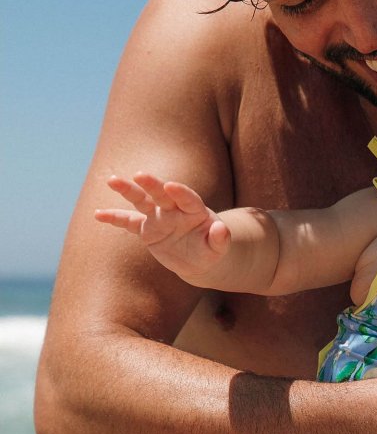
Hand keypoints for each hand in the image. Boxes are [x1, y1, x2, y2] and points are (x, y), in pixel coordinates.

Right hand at [95, 173, 230, 280]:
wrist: (198, 258)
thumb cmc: (211, 249)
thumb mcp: (219, 247)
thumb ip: (220, 239)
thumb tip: (222, 230)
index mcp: (195, 210)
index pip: (188, 198)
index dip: (180, 192)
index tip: (171, 186)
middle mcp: (174, 209)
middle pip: (162, 194)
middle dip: (152, 185)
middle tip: (140, 175)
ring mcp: (158, 217)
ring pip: (142, 201)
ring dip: (128, 191)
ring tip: (112, 180)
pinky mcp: (146, 229)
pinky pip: (129, 222)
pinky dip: (114, 219)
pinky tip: (98, 214)